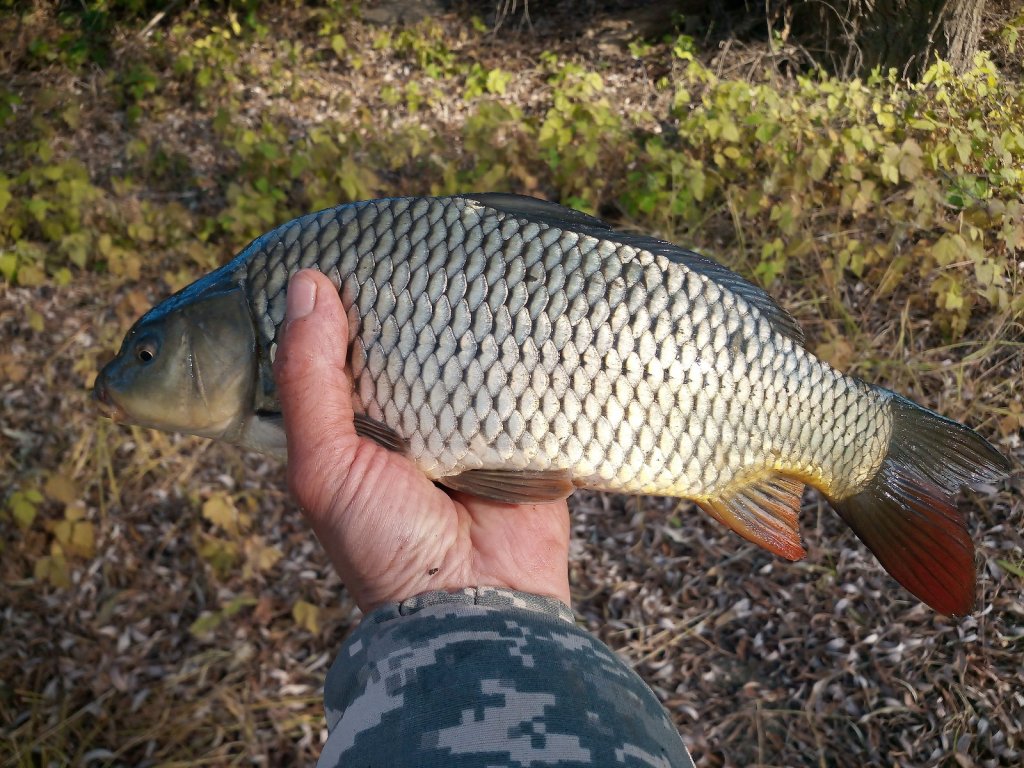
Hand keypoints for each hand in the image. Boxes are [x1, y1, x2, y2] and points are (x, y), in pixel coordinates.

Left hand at [273, 270, 571, 612]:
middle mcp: (408, 416)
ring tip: (472, 246)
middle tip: (416, 232)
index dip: (338, 300)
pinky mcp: (520, 427)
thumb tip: (306, 285)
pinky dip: (519, 344)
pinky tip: (522, 294)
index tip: (346, 241)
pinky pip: (519, 374)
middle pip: (405, 340)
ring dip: (467, 314)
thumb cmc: (384, 544)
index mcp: (354, 424)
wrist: (479, 607)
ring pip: (463, 350)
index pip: (341, 346)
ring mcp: (467, 419)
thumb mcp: (322, 466)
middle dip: (410, 297)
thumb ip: (309, 381)